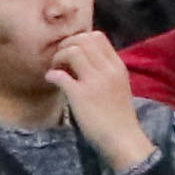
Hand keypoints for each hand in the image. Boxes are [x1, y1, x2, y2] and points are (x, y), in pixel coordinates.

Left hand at [41, 30, 151, 172]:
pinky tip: (51, 80)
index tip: (72, 52)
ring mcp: (94, 82)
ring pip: (72, 51)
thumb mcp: (120, 86)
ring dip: (58, 57)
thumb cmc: (119, 116)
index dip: (79, 39)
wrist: (123, 139)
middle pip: (82, 39)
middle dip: (66, 45)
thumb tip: (87, 61)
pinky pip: (60, 75)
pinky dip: (51, 74)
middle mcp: (107, 70)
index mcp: (118, 66)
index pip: (97, 36)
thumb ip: (107, 71)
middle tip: (60, 59)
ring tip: (56, 69)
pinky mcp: (81, 96)